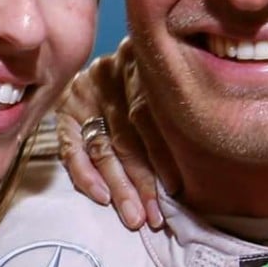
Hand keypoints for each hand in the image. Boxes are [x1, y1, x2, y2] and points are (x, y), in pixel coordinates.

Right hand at [56, 37, 179, 229]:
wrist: (123, 49)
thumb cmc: (158, 69)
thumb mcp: (168, 72)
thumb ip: (177, 99)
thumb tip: (202, 144)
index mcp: (139, 62)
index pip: (147, 114)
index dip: (161, 153)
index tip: (175, 187)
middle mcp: (110, 74)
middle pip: (126, 135)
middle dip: (142, 181)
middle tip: (155, 216)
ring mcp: (84, 91)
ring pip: (102, 148)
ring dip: (119, 187)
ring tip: (134, 217)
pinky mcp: (65, 109)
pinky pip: (71, 149)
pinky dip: (86, 175)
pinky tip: (102, 197)